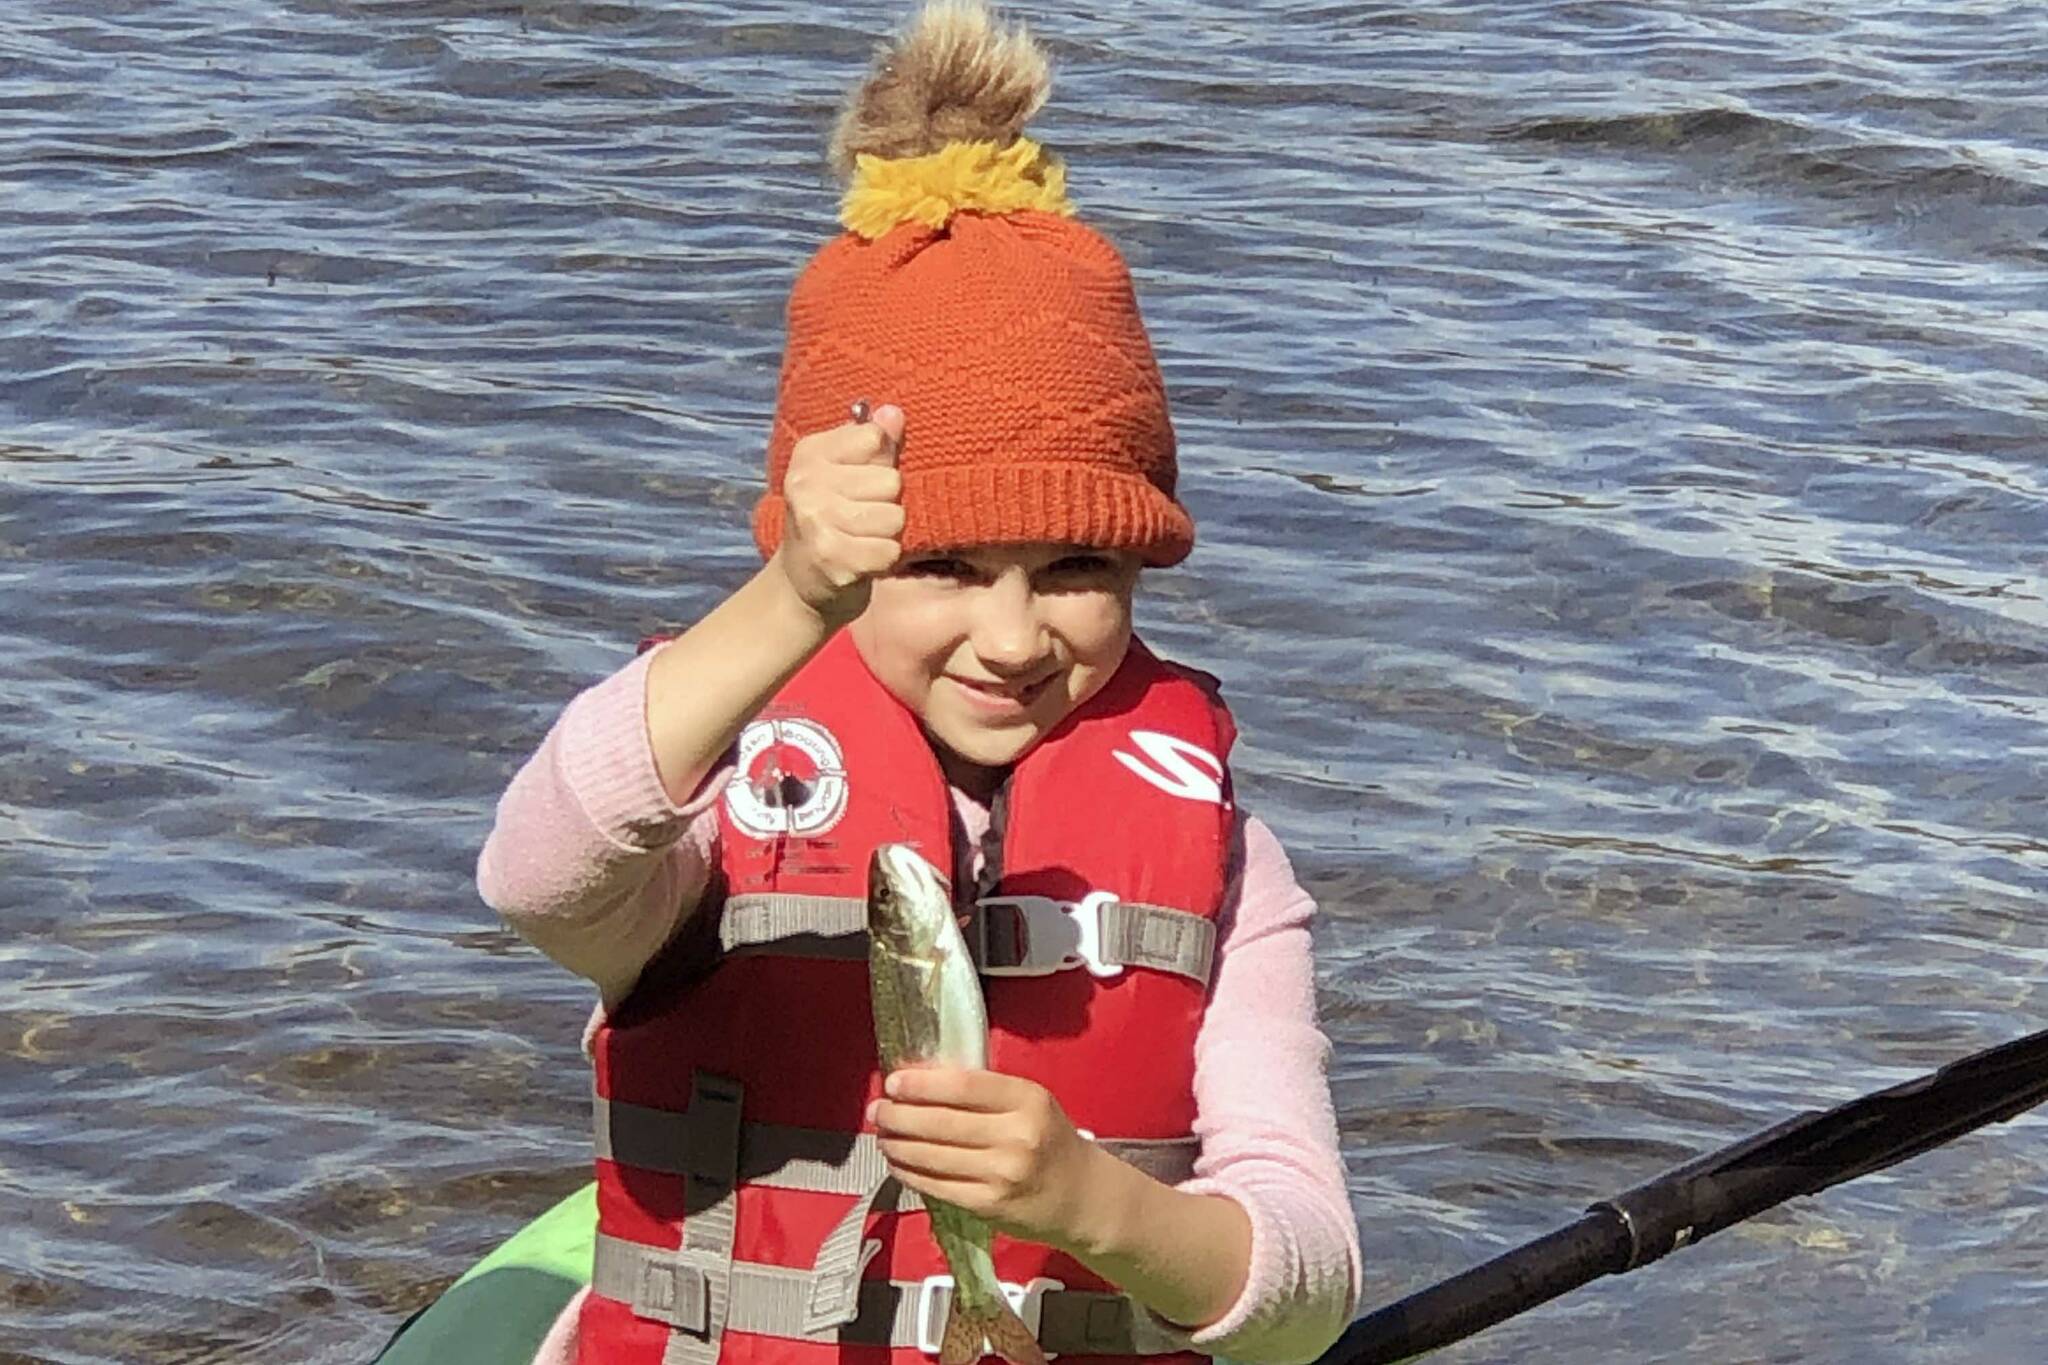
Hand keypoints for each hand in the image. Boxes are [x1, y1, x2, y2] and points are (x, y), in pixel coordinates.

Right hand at [771, 404, 906, 626]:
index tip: (857, 483)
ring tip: (861, 540)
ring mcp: (816, 521)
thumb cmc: (832, 521)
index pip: (875, 439)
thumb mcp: (849, 475)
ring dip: (886, 534)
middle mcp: (806, 483)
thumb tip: (894, 413)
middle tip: (859, 520)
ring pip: (894, 518)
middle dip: (886, 504)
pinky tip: (861, 561)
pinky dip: (883, 560)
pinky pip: (889, 551)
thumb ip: (876, 444)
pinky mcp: (832, 558)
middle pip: (891, 481)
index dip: (880, 465)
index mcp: (810, 454)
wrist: (800, 585)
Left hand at [869, 1067, 1122, 1251]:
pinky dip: (910, 1173)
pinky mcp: (989, 1206)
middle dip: (899, 1115)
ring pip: (932, 1156)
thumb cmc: (1050, 1142)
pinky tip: (898, 1163)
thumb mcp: (1031, 1104)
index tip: (894, 1081)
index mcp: (1028, 1100)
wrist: (1083, 1197)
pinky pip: (937, 1186)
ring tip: (883, 1136)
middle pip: (940, 1122)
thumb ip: (985, 1093)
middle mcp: (1017, 1136)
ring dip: (898, 1145)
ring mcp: (1002, 1175)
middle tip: (878, 1110)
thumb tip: (921, 1081)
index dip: (921, 1084)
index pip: (964, 1086)